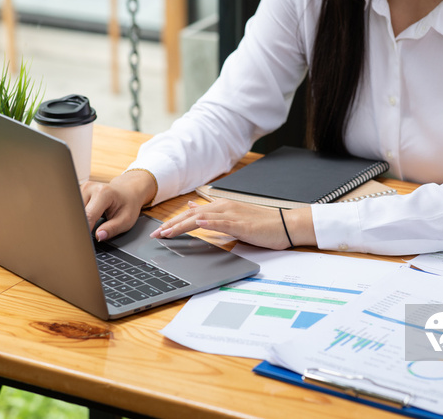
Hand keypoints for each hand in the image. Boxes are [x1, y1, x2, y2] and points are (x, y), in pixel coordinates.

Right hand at [81, 170, 156, 240]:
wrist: (128, 192)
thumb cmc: (128, 205)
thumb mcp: (126, 220)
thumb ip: (112, 229)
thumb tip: (99, 236)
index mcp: (103, 193)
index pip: (88, 216)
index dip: (85, 230)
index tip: (85, 242)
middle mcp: (90, 188)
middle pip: (78, 213)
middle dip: (81, 226)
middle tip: (86, 237)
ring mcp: (83, 188)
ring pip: (74, 211)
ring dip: (79, 221)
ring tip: (91, 225)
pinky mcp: (79, 191)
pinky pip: (74, 208)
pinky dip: (79, 217)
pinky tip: (86, 220)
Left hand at [150, 199, 316, 249]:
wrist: (286, 225)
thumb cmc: (263, 225)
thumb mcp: (235, 219)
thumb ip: (215, 215)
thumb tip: (196, 210)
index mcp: (222, 207)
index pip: (192, 214)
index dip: (174, 222)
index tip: (160, 231)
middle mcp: (224, 207)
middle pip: (192, 215)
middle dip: (172, 225)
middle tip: (156, 235)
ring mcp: (232, 214)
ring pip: (201, 218)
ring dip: (182, 225)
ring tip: (167, 232)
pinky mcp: (241, 223)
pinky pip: (221, 222)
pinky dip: (208, 223)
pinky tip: (197, 225)